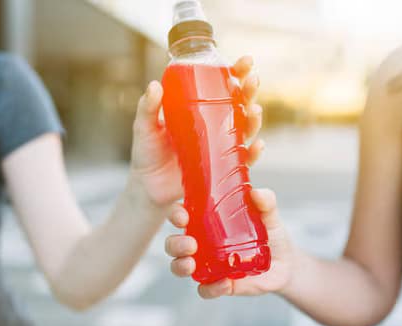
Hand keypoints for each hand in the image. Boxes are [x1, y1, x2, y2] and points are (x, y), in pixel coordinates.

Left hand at [129, 56, 264, 207]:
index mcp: (198, 108)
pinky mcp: (222, 168)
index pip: (221, 85)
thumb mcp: (144, 128)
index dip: (236, 72)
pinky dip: (253, 153)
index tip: (245, 62)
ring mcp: (220, 146)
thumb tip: (154, 86)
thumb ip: (148, 108)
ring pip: (246, 129)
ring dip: (254, 119)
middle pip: (239, 103)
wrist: (148, 187)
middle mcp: (214, 124)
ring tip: (255, 110)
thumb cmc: (147, 153)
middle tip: (252, 81)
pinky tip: (257, 146)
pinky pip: (242, 160)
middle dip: (250, 91)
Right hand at [164, 188, 294, 297]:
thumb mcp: (269, 216)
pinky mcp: (218, 284)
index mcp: (206, 220)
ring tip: (191, 265)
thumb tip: (257, 193)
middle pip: (174, 243)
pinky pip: (205, 289)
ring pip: (180, 266)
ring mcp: (207, 265)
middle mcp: (201, 242)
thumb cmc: (271, 233)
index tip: (182, 216)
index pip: (181, 214)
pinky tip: (224, 284)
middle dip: (175, 244)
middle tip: (190, 244)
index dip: (175, 214)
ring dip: (180, 266)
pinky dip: (210, 288)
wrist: (286, 263)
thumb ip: (266, 203)